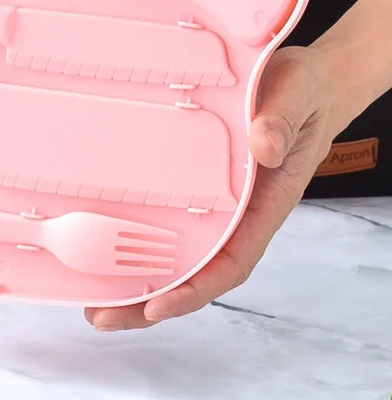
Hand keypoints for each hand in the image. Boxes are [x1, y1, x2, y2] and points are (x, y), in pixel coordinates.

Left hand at [86, 44, 338, 330]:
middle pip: (196, 273)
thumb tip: (263, 147)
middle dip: (151, 302)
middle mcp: (239, 215)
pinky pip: (172, 224)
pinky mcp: (201, 189)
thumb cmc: (303, 93)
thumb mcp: (295, 96)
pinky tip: (107, 252)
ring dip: (139, 282)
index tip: (158, 305)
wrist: (306, 83)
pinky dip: (140, 243)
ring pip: (180, 257)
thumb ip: (280, 122)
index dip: (195, 289)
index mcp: (266, 204)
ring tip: (94, 301)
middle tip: (101, 315)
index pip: (231, 262)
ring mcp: (219, 206)